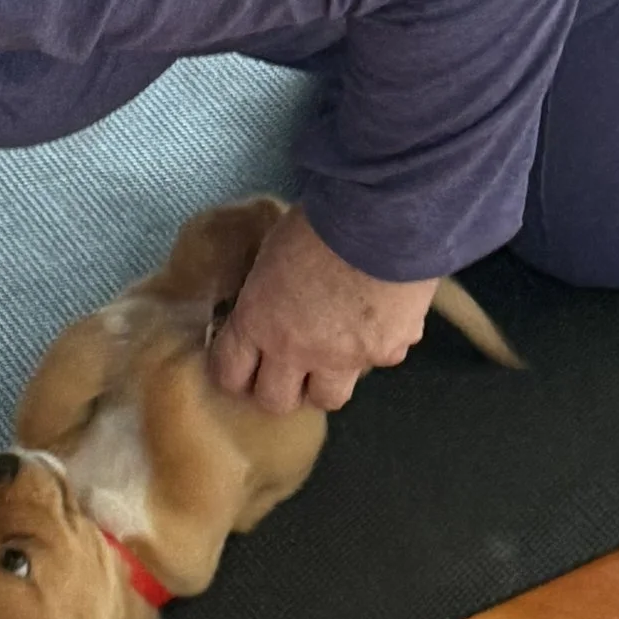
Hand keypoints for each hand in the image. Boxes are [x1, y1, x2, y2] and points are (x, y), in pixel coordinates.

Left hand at [206, 205, 437, 414]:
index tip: (240, 365)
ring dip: (325, 382)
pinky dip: (376, 347)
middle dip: (277, 388)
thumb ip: (267, 291)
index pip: (230, 374)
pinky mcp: (388, 352)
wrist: (383, 217)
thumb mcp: (272, 253)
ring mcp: (345, 359)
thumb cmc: (319, 220)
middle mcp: (297, 351)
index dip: (233, 373)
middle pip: (276, 401)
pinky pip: (377, 362)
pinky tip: (380, 320)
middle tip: (284, 369)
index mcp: (258, 322)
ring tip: (332, 358)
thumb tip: (270, 302)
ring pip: (328, 398)